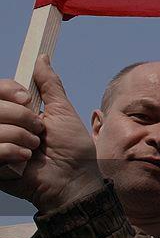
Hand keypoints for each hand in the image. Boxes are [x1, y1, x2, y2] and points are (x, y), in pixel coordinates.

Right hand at [0, 55, 103, 211]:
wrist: (73, 180)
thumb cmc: (73, 148)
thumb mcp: (62, 111)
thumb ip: (49, 85)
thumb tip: (41, 57)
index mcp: (16, 113)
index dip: (7, 91)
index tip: (26, 97)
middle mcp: (2, 127)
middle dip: (22, 118)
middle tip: (39, 133)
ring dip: (20, 137)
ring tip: (34, 150)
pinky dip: (12, 153)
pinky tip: (24, 162)